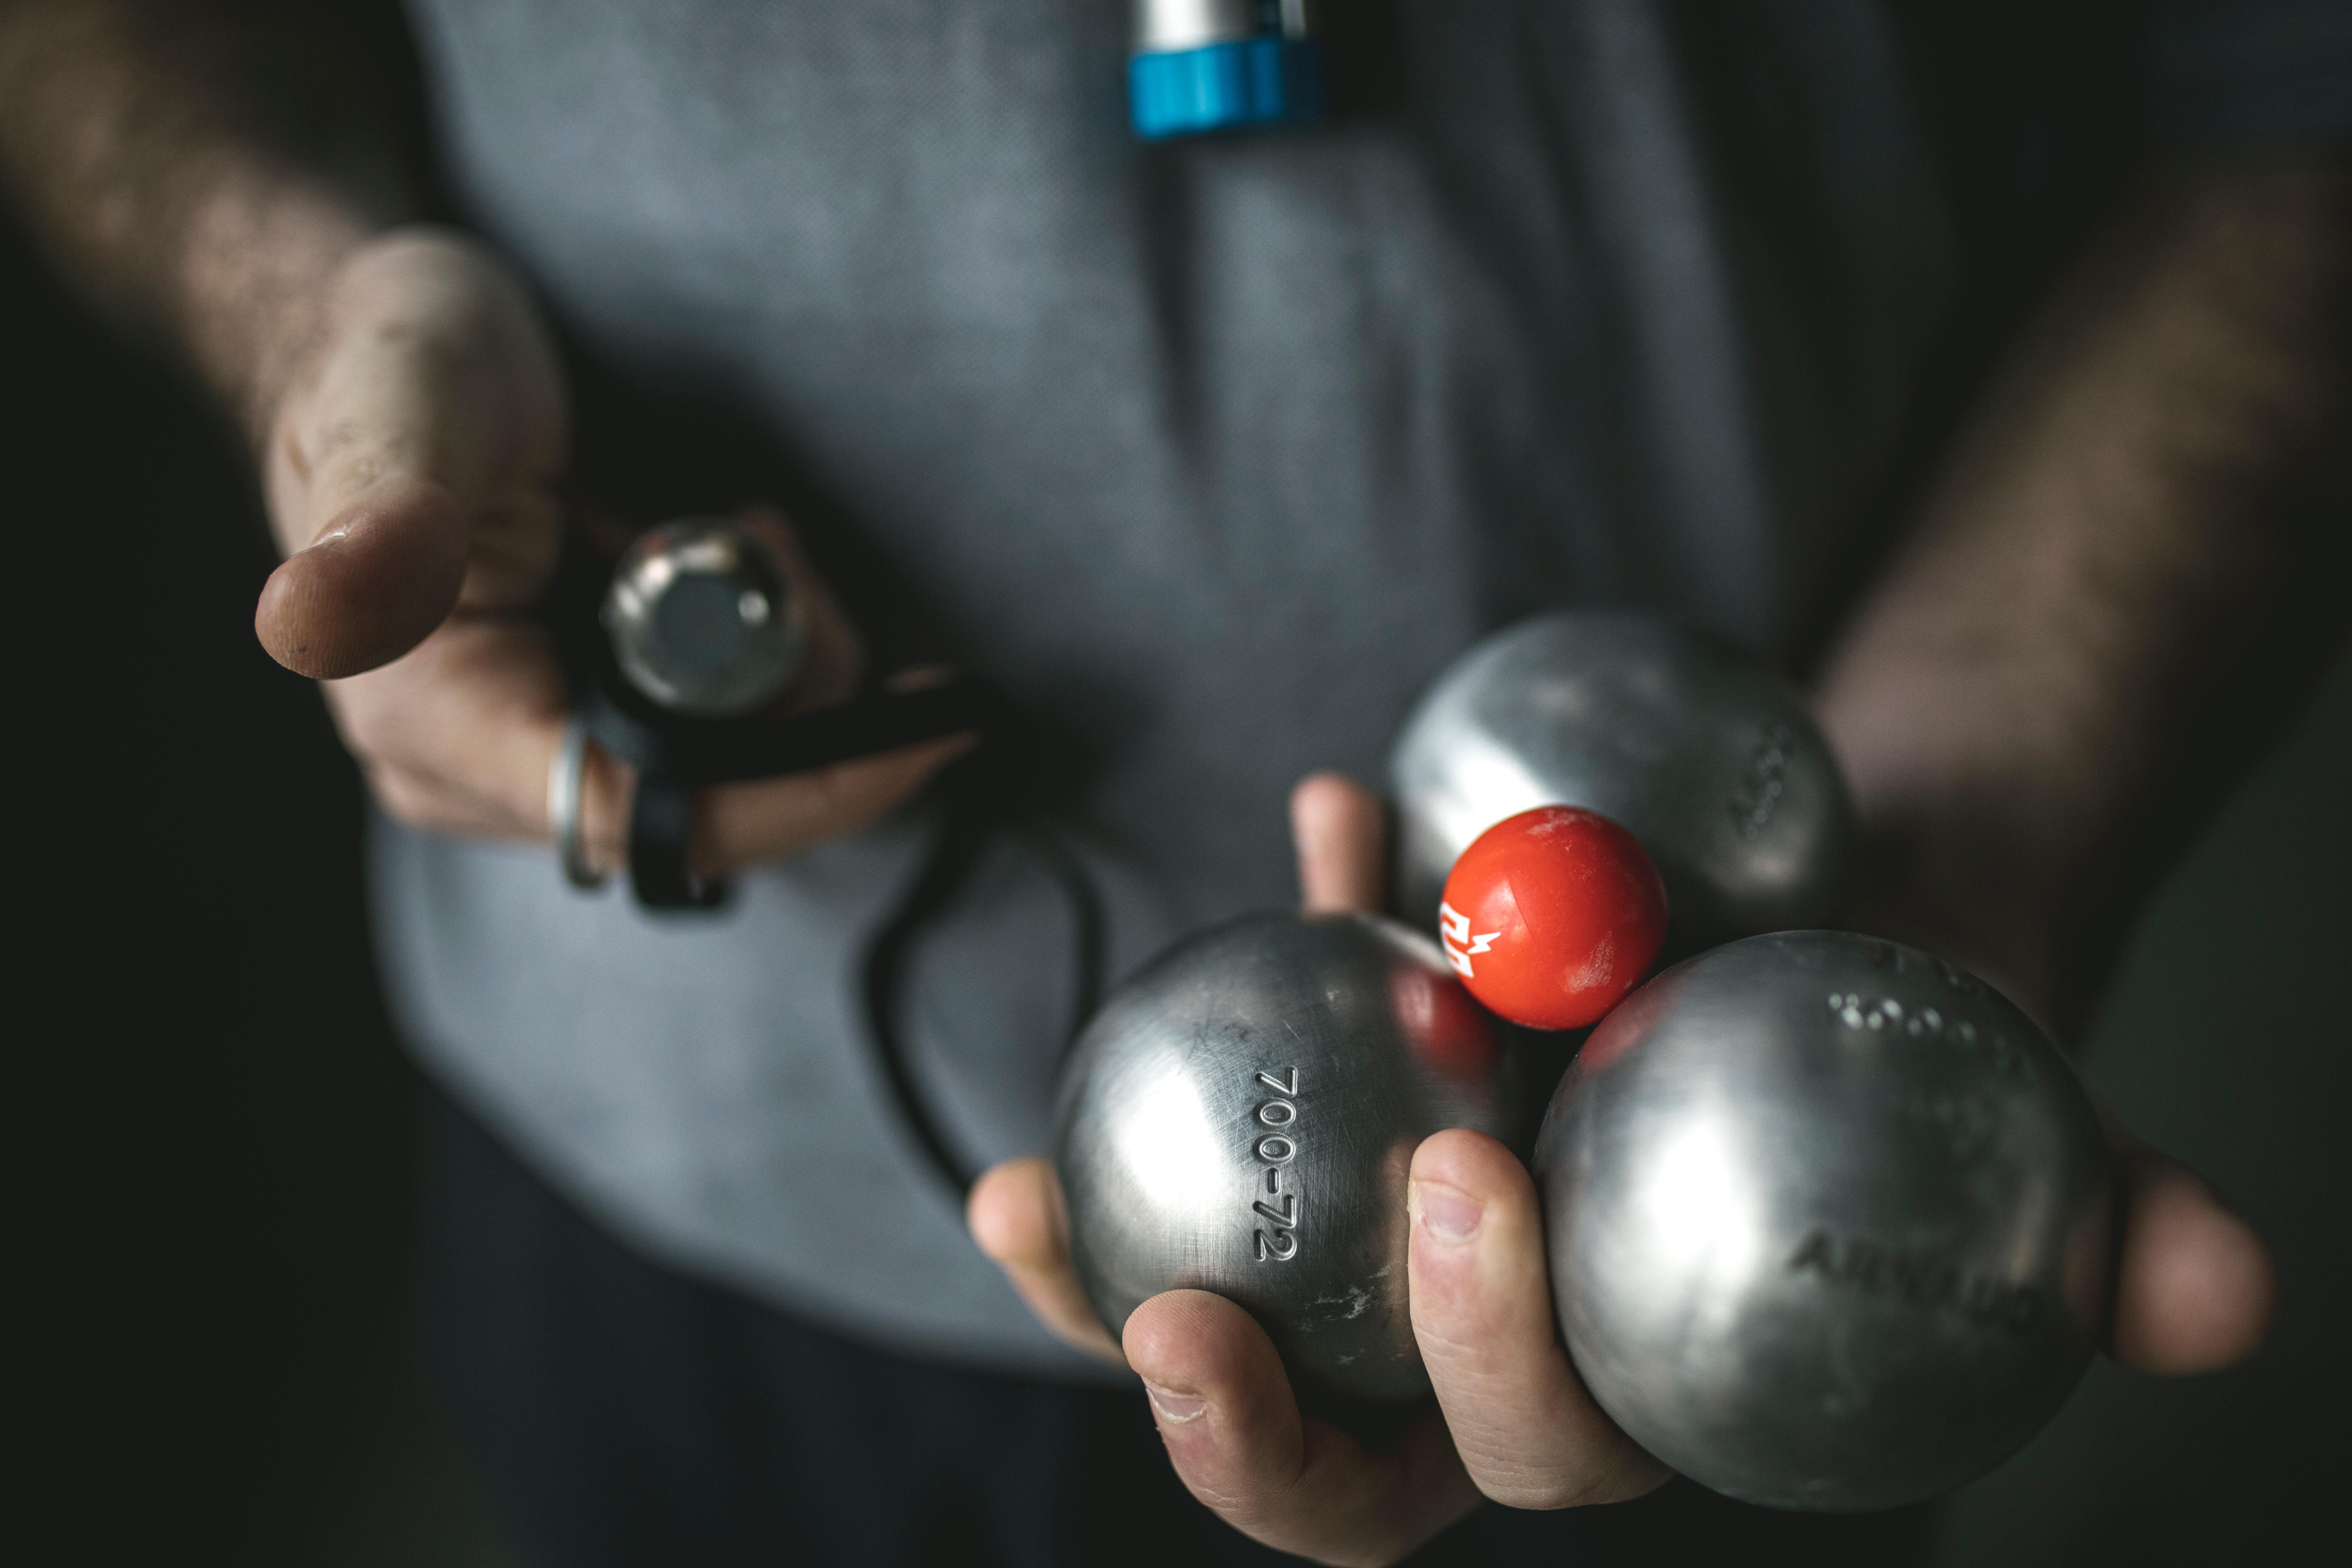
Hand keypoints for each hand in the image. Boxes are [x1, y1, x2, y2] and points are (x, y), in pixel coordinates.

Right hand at [253, 227, 968, 875]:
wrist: (395, 333)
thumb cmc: (387, 358)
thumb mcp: (394, 403)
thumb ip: (385, 509)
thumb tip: (340, 608)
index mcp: (428, 726)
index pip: (643, 821)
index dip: (800, 797)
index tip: (927, 733)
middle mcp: (481, 771)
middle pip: (708, 806)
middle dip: (794, 701)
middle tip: (776, 545)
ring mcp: (541, 748)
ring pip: (733, 770)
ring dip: (781, 659)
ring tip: (742, 529)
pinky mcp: (593, 715)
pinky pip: (726, 729)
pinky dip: (760, 650)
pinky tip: (727, 552)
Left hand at [973, 775, 2278, 1564]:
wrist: (1820, 915)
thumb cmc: (1911, 1031)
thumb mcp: (2022, 1108)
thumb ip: (2103, 1215)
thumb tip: (2219, 1293)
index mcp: (1628, 1385)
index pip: (1544, 1456)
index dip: (1492, 1378)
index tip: (1468, 1189)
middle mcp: (1481, 1350)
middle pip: (1335, 1461)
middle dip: (1245, 1430)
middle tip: (1184, 1311)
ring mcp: (1379, 1254)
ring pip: (1217, 1321)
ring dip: (1094, 1287)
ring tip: (1019, 1203)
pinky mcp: (1320, 1138)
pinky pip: (1203, 1143)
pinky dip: (1158, 1068)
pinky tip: (1143, 970)